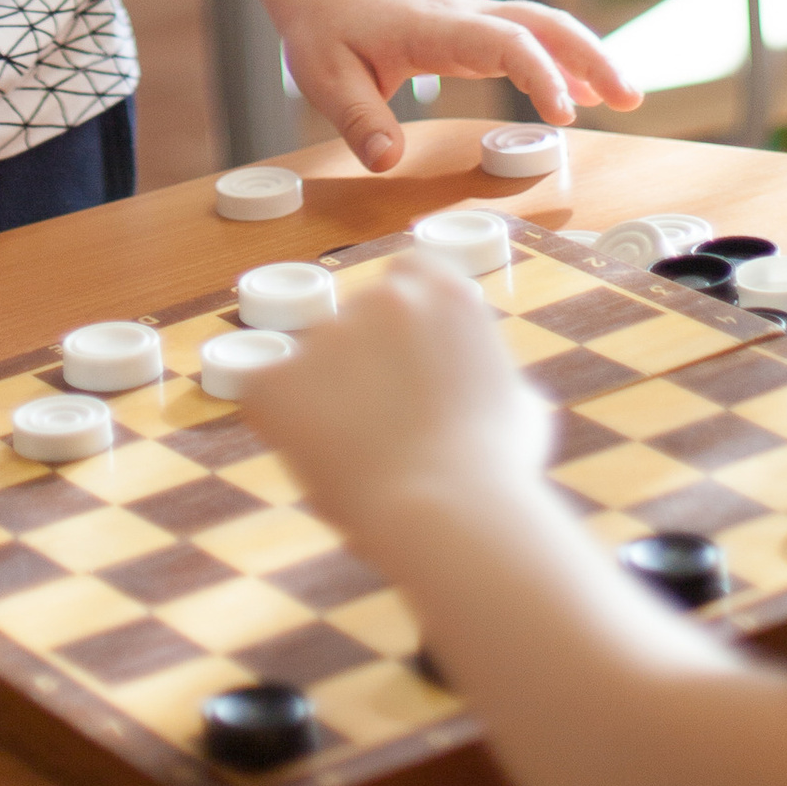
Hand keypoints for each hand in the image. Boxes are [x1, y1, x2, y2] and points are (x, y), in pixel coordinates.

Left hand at [247, 249, 552, 544]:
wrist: (450, 512)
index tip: (402, 359)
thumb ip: (489, 375)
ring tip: (359, 456)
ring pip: (313, 363)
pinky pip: (267, 395)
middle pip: (356, 319)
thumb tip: (493, 389)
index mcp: (444, 290)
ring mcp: (326, 334)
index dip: (401, 319)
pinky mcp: (277, 377)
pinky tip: (314, 457)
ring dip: (325, 397)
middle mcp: (381, 297)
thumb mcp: (519, 402)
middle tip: (382, 424)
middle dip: (361, 364)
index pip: (408, 273)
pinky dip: (280, 422)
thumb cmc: (496, 471)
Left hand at [271, 0, 638, 170]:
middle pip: (541, 23)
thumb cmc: (324, 22)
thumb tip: (388, 162)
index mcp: (432, 27)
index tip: (566, 115)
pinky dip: (562, 59)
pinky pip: (527, 36)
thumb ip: (358, 120)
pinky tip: (584, 91)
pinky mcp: (473, 27)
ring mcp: (472, 17)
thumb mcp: (324, 75)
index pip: (501, 42)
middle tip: (629, 98)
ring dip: (586, 56)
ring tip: (626, 97)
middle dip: (589, 57)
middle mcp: (463, 16)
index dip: (539, 73)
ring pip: (542, 25)